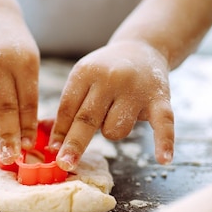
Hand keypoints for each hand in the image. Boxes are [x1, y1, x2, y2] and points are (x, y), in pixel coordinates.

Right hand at [0, 8, 39, 164]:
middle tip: (10, 158)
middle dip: (9, 133)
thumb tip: (26, 136)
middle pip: (6, 102)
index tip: (28, 150)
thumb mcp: (25, 66)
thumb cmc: (11, 51)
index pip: (27, 102)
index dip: (27, 127)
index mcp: (25, 65)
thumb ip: (22, 95)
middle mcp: (2, 62)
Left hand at [50, 40, 174, 170]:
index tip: (52, 151)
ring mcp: (136, 89)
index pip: (68, 108)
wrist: (143, 47)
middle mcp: (110, 78)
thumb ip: (67, 109)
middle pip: (87, 119)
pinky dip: (164, 141)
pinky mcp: (160, 98)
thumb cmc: (105, 72)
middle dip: (75, 144)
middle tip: (64, 163)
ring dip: (112, 132)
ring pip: (116, 129)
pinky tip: (163, 159)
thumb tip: (47, 138)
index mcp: (86, 72)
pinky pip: (163, 123)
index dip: (59, 132)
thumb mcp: (82, 80)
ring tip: (116, 114)